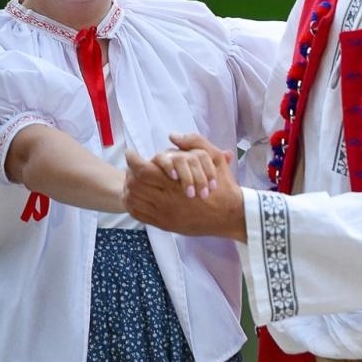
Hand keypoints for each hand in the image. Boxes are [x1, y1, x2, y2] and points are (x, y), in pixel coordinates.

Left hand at [124, 133, 245, 238]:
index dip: (133, 160)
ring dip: (129, 188)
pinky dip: (133, 204)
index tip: (131, 153)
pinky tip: (137, 196)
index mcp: (176, 184)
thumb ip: (195, 143)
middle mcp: (167, 201)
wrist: (231, 216)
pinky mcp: (165, 225)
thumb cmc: (224, 187)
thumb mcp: (215, 159)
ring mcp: (164, 215)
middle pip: (134, 185)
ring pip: (134, 200)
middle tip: (131, 167)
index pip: (143, 170)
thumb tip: (173, 136)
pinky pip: (139, 215)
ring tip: (132, 180)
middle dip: (129, 173)